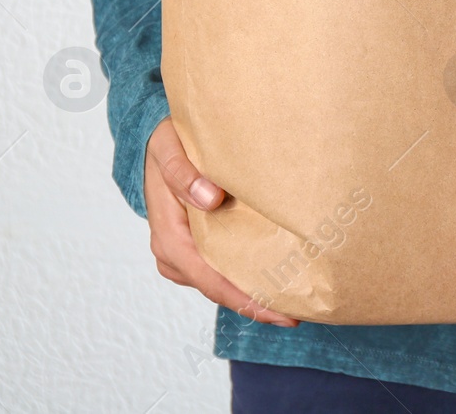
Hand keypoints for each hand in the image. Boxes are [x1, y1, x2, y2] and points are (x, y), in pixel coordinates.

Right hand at [143, 118, 298, 326]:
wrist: (155, 144)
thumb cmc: (165, 146)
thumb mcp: (168, 150)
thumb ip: (182, 174)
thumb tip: (209, 199)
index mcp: (169, 238)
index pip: (210, 280)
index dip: (244, 299)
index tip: (279, 312)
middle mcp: (174, 255)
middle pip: (219, 289)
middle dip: (256, 304)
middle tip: (299, 311)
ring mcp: (184, 254)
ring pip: (220, 282)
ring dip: (252, 291)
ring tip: (294, 299)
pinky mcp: (194, 247)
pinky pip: (219, 268)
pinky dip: (244, 275)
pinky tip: (274, 276)